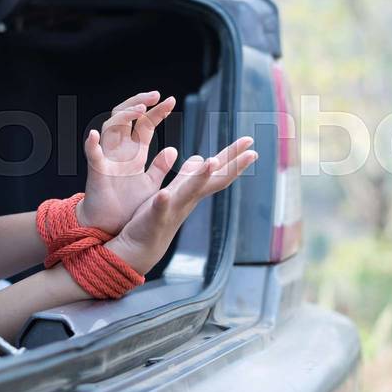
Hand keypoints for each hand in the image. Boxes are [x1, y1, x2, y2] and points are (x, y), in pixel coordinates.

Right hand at [78, 91, 177, 233]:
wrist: (111, 227)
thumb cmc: (128, 205)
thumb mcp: (150, 183)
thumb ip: (160, 167)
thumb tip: (174, 150)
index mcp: (134, 152)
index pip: (145, 124)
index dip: (157, 111)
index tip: (172, 101)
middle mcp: (120, 150)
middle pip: (125, 117)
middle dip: (139, 102)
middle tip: (156, 95)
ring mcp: (107, 158)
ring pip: (110, 127)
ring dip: (123, 116)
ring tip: (139, 109)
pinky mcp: (97, 172)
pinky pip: (92, 155)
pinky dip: (92, 145)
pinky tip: (94, 135)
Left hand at [106, 137, 257, 274]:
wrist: (139, 250)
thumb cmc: (155, 219)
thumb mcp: (174, 192)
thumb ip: (186, 175)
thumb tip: (200, 158)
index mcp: (191, 191)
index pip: (217, 172)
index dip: (233, 156)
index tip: (250, 141)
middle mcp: (187, 200)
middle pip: (213, 180)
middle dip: (232, 165)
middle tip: (252, 151)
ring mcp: (173, 209)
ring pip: (190, 192)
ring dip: (201, 177)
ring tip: (212, 161)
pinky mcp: (154, 219)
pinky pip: (159, 210)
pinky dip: (163, 202)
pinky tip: (164, 193)